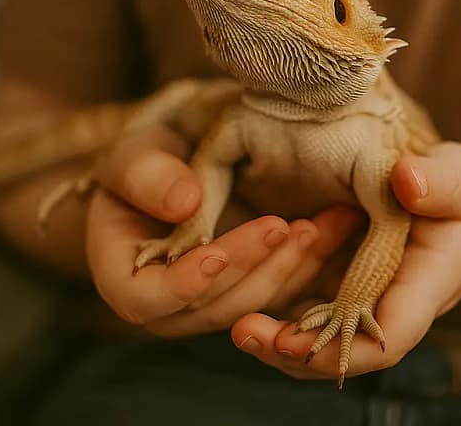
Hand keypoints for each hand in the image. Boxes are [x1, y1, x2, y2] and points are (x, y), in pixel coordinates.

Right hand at [86, 125, 363, 337]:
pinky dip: (311, 262)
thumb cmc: (146, 157)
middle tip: (283, 226)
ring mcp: (216, 304)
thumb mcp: (133, 154)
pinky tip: (337, 225)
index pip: (145, 299)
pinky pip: (286, 291)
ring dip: (291, 268)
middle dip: (251, 268)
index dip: (180, 284)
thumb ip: (147, 176)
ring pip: (257, 304)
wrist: (184, 158)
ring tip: (321, 223)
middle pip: (212, 306)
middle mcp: (170, 306)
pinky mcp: (255, 291)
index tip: (213, 254)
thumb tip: (186, 204)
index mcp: (124, 279)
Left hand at [230, 141, 460, 380]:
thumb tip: (406, 179)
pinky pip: (316, 310)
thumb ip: (440, 182)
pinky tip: (246, 295)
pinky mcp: (351, 288)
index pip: (392, 334)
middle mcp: (396, 306)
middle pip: (349, 352)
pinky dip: (284, 307)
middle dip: (298, 353)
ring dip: (282, 339)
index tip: (298, 338)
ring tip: (238, 327)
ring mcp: (371, 302)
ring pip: (326, 339)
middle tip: (245, 333)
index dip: (347, 347)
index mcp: (428, 286)